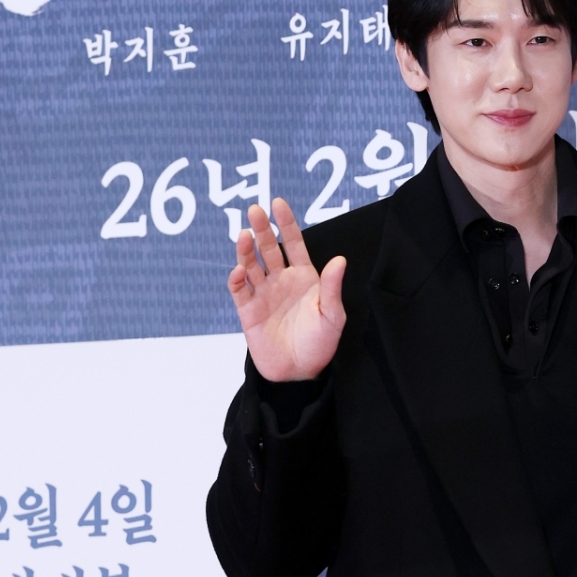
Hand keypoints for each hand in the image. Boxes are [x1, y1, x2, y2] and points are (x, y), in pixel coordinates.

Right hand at [227, 197, 346, 383]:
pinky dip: (236, 279)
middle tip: (254, 211)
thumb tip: (340, 260)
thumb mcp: (332, 316)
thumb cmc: (320, 344)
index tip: (278, 203)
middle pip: (268, 248)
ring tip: (244, 235)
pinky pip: (239, 290)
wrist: (299, 373)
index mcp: (303, 277)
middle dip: (261, 229)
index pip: (292, 243)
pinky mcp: (248, 311)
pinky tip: (239, 271)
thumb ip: (332, 288)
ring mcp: (263, 294)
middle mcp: (281, 281)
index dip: (286, 223)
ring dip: (246, 250)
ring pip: (250, 265)